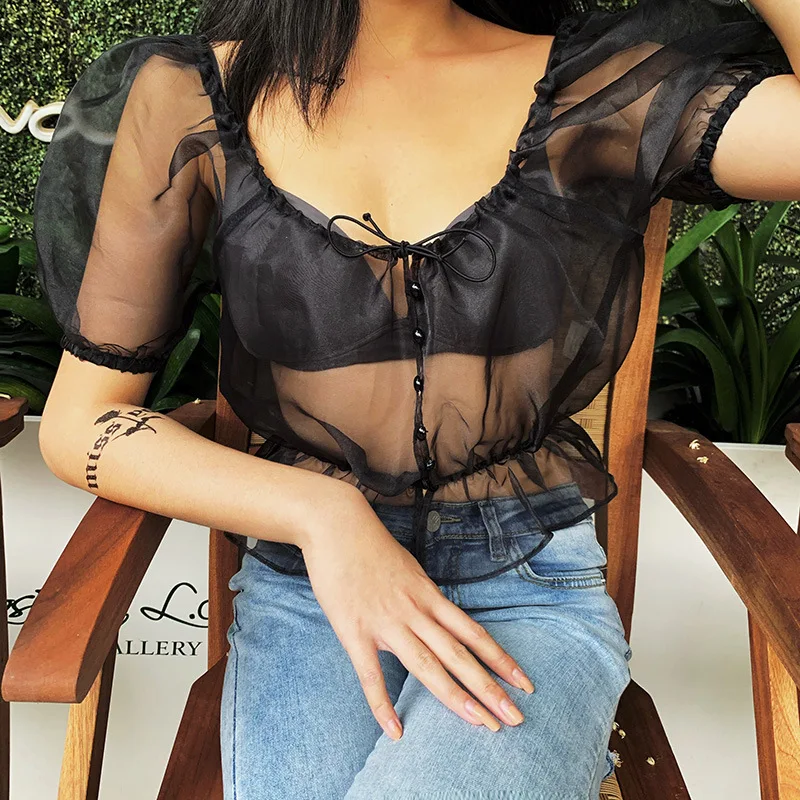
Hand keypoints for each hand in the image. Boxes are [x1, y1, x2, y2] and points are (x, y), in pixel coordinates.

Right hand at [298, 484, 534, 740]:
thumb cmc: (370, 545)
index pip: (472, 633)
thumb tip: (436, 618)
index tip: (524, 682)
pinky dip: (382, 705)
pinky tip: (396, 731)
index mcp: (429, 595)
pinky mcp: (354, 631)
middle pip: (458, 654)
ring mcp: (386, 622)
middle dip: (489, 688)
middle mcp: (414, 611)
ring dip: (455, 697)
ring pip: (426, 665)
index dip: (500, 659)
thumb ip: (422, 596)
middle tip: (515, 718)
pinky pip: (370, 675)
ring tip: (481, 724)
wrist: (336, 524)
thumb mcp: (408, 568)